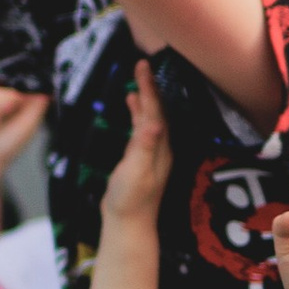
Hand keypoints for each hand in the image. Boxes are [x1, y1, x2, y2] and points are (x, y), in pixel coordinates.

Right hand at [98, 63, 168, 224]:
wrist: (128, 224)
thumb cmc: (129, 200)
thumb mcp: (136, 172)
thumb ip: (144, 147)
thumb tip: (153, 123)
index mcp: (159, 147)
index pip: (155, 111)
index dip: (149, 88)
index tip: (143, 66)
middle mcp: (160, 147)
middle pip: (157, 110)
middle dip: (150, 87)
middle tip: (142, 65)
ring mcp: (151, 153)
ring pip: (151, 118)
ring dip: (145, 99)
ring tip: (138, 81)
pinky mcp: (141, 159)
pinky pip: (142, 128)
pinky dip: (138, 114)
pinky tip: (131, 108)